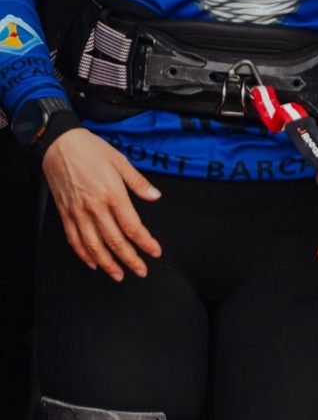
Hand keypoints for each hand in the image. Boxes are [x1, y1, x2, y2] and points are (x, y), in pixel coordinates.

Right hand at [43, 128, 162, 280]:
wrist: (60, 145)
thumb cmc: (91, 150)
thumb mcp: (121, 162)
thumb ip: (138, 183)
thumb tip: (155, 196)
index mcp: (113, 194)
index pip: (132, 226)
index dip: (145, 242)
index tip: (155, 251)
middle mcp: (95, 207)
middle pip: (115, 241)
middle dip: (130, 259)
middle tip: (141, 270)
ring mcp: (78, 212)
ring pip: (94, 246)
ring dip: (108, 263)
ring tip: (118, 274)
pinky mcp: (65, 214)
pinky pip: (74, 239)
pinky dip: (84, 254)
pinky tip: (93, 262)